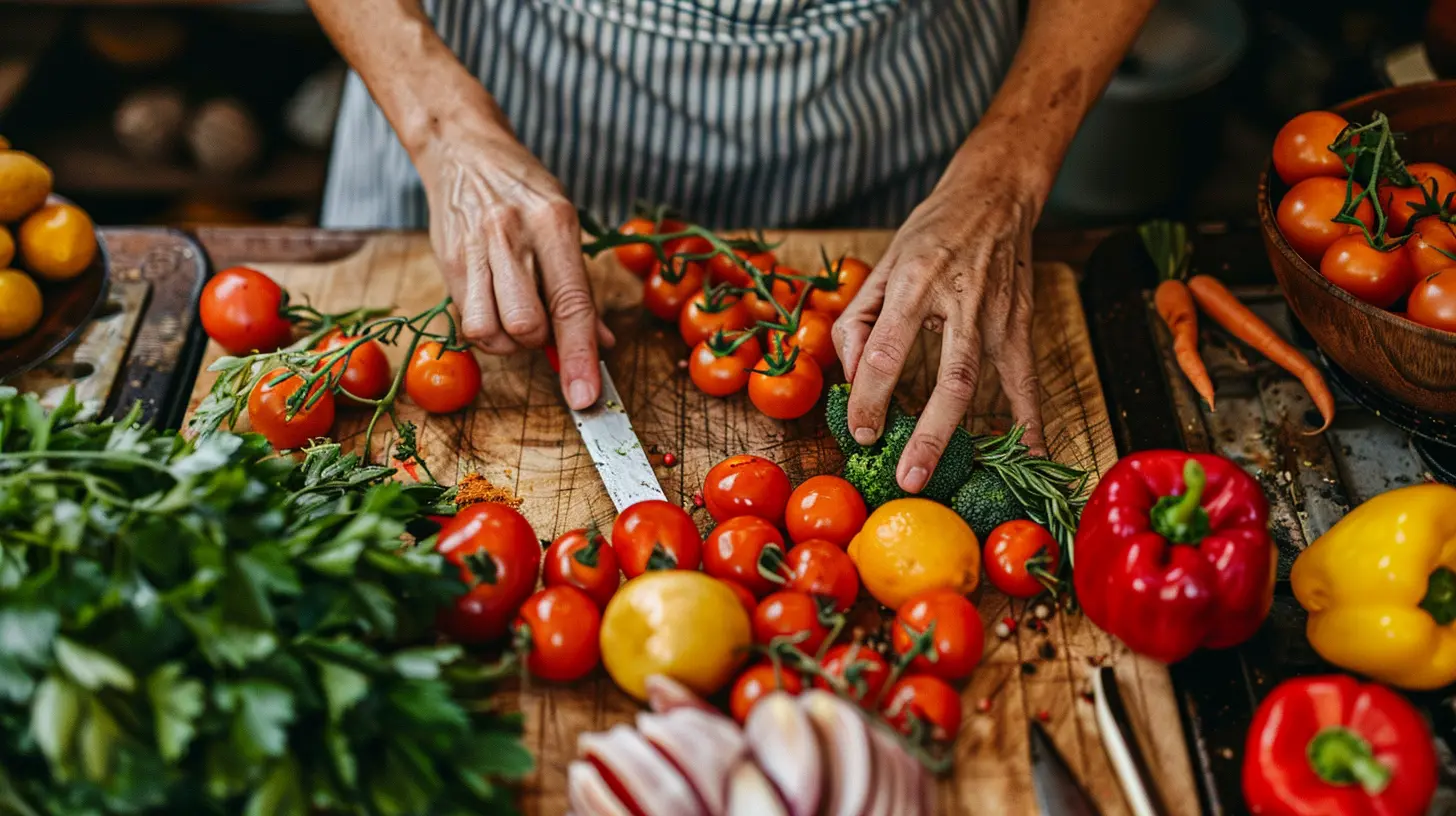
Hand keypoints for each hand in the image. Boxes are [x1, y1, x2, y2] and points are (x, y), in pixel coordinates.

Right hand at [412, 110, 613, 409]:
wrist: (462, 150)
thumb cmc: (523, 190)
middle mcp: (513, 236)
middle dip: (538, 343)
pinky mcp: (448, 262)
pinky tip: (493, 306)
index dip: (580, 358)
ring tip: (516, 314)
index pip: (572, 305)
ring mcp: (476, 250)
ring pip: (490, 332)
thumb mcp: (565, 223)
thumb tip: (602, 344)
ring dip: (508, 342)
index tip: (585, 397)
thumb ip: (581, 287)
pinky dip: (486, 331)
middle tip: (543, 324)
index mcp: (555, 223)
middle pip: (526, 326)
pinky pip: (466, 322)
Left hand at [833, 136, 1047, 493]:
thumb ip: (859, 319)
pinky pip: (1025, 381)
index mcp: (913, 282)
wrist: (993, 196)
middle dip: (925, 433)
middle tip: (905, 477)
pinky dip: (1028, 421)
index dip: (870, 396)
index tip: (860, 433)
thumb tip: (852, 377)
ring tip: (942, 475)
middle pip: (946, 379)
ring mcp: (995, 315)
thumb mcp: (882, 264)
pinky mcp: (1020, 324)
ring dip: (960, 435)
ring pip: (980, 383)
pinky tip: (1030, 456)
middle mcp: (957, 301)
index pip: (886, 350)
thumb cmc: (929, 232)